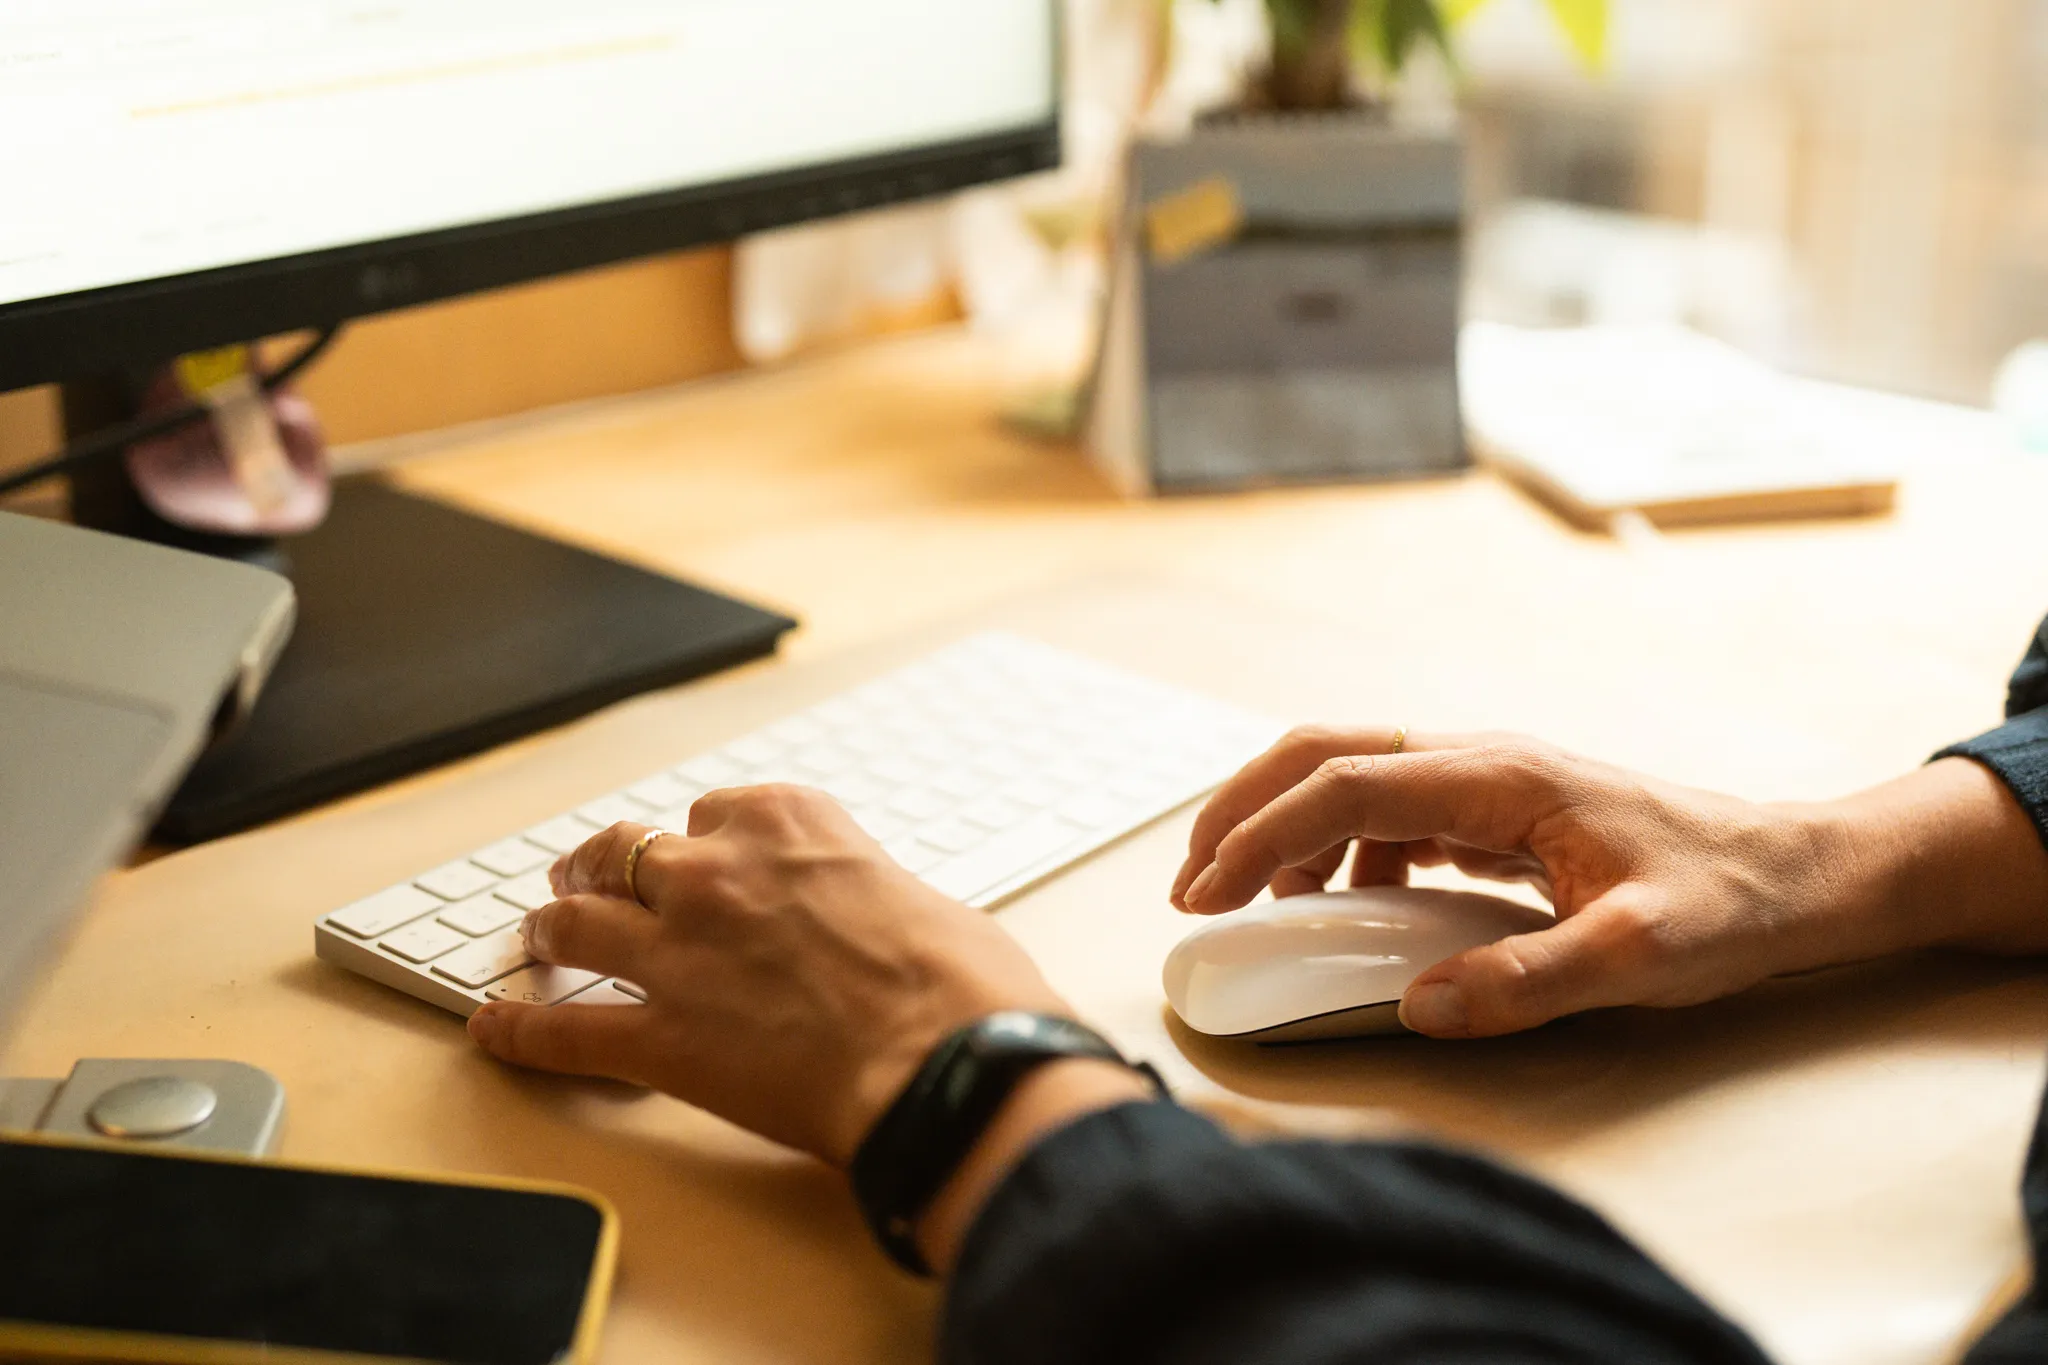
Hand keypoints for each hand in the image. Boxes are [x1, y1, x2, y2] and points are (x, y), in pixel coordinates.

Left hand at [467, 785, 1066, 1165]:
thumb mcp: (922, 900)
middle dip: (600, 863)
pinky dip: (518, 1031)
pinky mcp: (656, 1038)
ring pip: (575, 921)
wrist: (943, 1060)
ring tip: (536, 935)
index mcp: (787, 822)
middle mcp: (715, 872)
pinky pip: (562, 1032)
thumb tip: (878, 926)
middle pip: (626, 852)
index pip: (717, 811)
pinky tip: (492, 1028)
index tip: (704, 854)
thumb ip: (868, 897)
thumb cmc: (958, 984)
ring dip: (549, 925)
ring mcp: (676, 951)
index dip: (705, 839)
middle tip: (585, 874)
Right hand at [1171, 727, 2047, 1038]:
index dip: (1260, 836)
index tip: (1207, 896)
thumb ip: (1530, 980)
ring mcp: (1489, 777)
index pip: (1346, 784)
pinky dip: (1336, 843)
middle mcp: (1484, 758)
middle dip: (1241, 807)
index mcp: (1503, 777)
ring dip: (1281, 821)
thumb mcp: (1641, 957)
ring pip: (1350, 769)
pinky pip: (1389, 806)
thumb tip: (1419, 1006)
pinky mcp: (1498, 806)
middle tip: (1191, 884)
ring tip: (1243, 896)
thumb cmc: (1730, 902)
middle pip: (1325, 749)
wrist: (1801, 871)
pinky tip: (1338, 898)